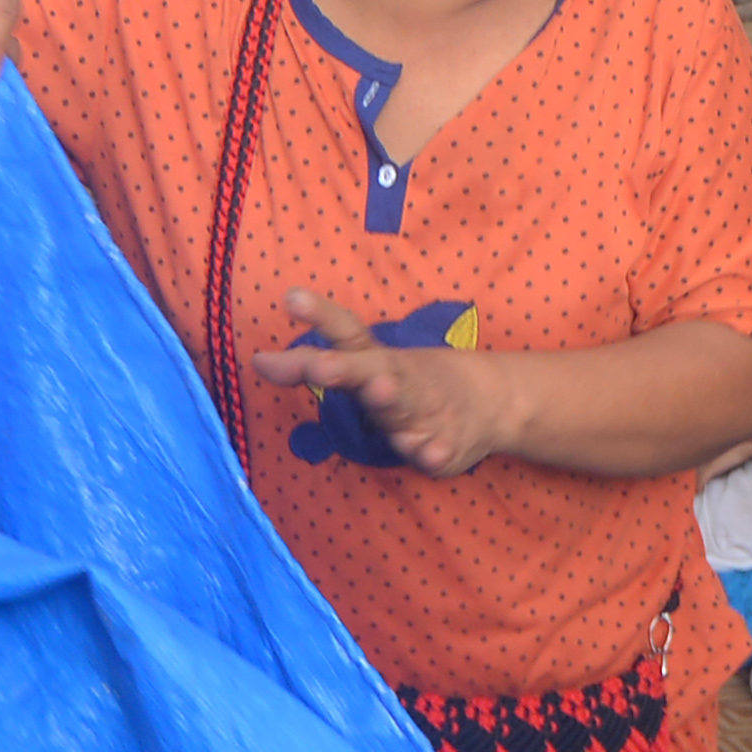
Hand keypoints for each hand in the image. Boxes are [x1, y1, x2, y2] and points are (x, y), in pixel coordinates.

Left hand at [252, 290, 521, 475]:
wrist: (495, 399)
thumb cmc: (410, 381)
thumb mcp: (366, 365)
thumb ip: (312, 365)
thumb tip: (256, 362)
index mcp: (376, 360)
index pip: (345, 332)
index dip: (319, 315)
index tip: (291, 297)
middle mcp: (398, 380)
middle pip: (368, 371)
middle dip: (345, 369)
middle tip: (320, 366)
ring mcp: (426, 410)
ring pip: (406, 406)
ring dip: (392, 399)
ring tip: (381, 391)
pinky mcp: (448, 443)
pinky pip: (438, 450)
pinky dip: (434, 452)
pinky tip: (430, 454)